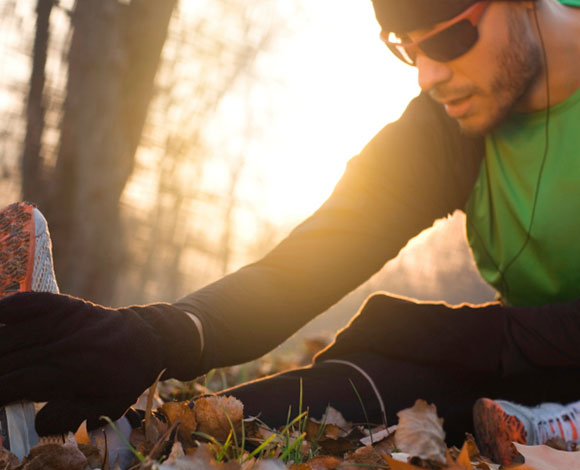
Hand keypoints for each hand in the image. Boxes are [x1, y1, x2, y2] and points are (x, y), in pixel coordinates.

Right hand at [0, 292, 201, 434]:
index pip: (12, 385)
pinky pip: (25, 303)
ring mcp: (59, 321)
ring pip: (7, 333)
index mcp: (68, 372)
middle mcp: (59, 344)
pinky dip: (4, 310)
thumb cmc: (124, 378)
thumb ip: (69, 416)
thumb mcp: (106, 406)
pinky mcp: (62, 305)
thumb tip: (34, 422)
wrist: (148, 340)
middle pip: (3, 359)